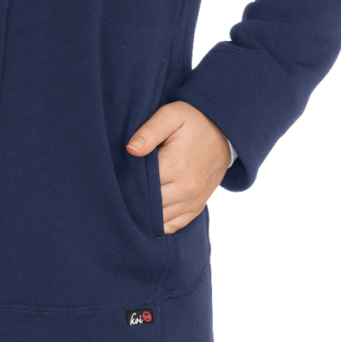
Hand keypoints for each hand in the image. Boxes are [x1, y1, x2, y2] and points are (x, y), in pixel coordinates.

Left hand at [126, 101, 230, 233]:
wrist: (225, 131)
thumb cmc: (194, 121)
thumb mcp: (172, 115)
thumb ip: (150, 131)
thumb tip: (131, 150)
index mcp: (175, 166)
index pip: (141, 185)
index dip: (125, 183)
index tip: (116, 177)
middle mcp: (185, 188)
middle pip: (148, 205)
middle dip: (132, 199)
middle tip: (118, 190)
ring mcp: (192, 200)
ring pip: (159, 219)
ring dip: (144, 213)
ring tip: (131, 200)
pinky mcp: (197, 206)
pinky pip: (173, 226)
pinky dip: (158, 223)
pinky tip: (147, 213)